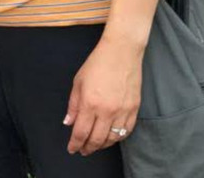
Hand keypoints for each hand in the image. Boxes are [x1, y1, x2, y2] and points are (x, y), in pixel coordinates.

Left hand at [64, 37, 141, 155]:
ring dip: (102, 145)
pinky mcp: (134, 110)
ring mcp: (122, 111)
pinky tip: (111, 137)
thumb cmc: (97, 64)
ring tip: (95, 145)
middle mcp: (107, 110)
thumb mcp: (78, 81)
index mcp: (90, 102)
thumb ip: (73, 104)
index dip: (75, 143)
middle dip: (87, 148)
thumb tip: (69, 122)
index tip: (72, 149)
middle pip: (96, 139)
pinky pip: (126, 131)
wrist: (121, 52)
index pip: (81, 132)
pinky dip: (117, 138)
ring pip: (112, 138)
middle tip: (82, 150)